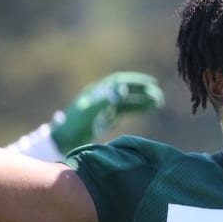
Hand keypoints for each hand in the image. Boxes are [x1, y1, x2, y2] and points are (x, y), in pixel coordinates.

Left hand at [48, 71, 163, 152]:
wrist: (63, 140)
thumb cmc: (74, 126)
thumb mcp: (90, 112)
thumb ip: (105, 100)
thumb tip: (122, 89)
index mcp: (96, 92)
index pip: (118, 82)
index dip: (135, 81)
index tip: (150, 83)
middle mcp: (102, 97)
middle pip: (125, 90)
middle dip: (142, 91)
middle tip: (158, 95)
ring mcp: (105, 107)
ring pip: (127, 101)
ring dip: (143, 100)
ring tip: (159, 102)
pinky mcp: (107, 118)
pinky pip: (126, 110)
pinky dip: (138, 108)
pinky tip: (149, 108)